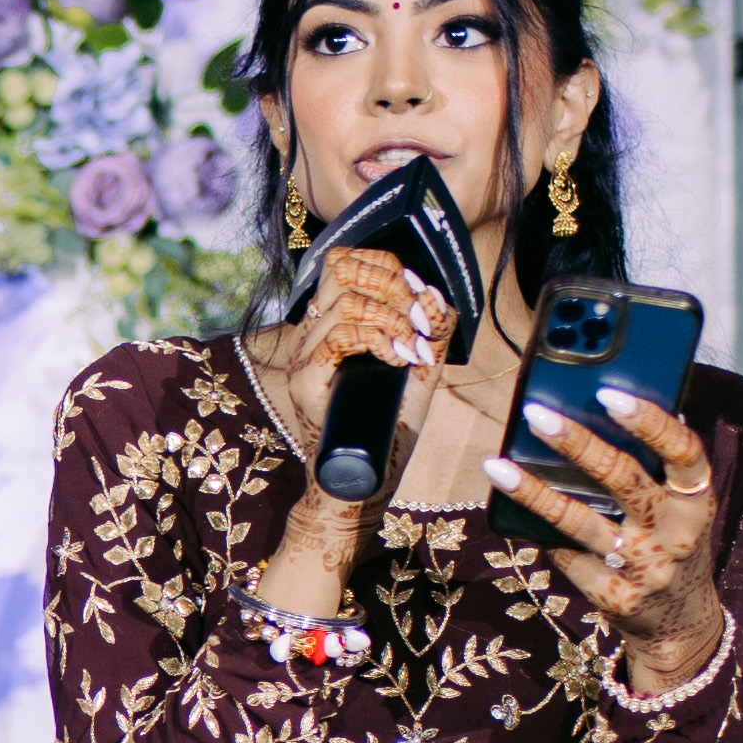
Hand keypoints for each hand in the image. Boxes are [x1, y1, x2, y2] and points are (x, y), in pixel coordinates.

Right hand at [256, 244, 448, 455]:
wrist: (362, 482)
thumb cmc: (387, 428)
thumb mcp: (420, 372)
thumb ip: (432, 334)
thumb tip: (436, 296)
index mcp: (333, 323)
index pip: (345, 261)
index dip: (385, 264)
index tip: (417, 296)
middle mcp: (313, 333)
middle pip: (341, 269)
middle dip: (393, 285)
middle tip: (418, 321)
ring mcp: (305, 357)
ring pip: (346, 303)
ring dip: (393, 319)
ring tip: (412, 349)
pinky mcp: (306, 383)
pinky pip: (339, 339)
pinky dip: (376, 340)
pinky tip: (395, 358)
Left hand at [494, 381, 727, 685]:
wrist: (681, 622)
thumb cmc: (673, 544)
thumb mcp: (682, 509)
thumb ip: (659, 467)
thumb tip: (614, 404)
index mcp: (697, 502)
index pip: (682, 452)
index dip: (649, 421)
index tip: (609, 394)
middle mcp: (675, 535)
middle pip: (622, 480)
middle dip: (577, 443)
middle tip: (537, 415)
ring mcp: (643, 569)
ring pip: (580, 523)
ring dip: (534, 492)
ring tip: (497, 465)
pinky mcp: (613, 596)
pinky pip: (565, 557)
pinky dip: (540, 534)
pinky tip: (513, 515)